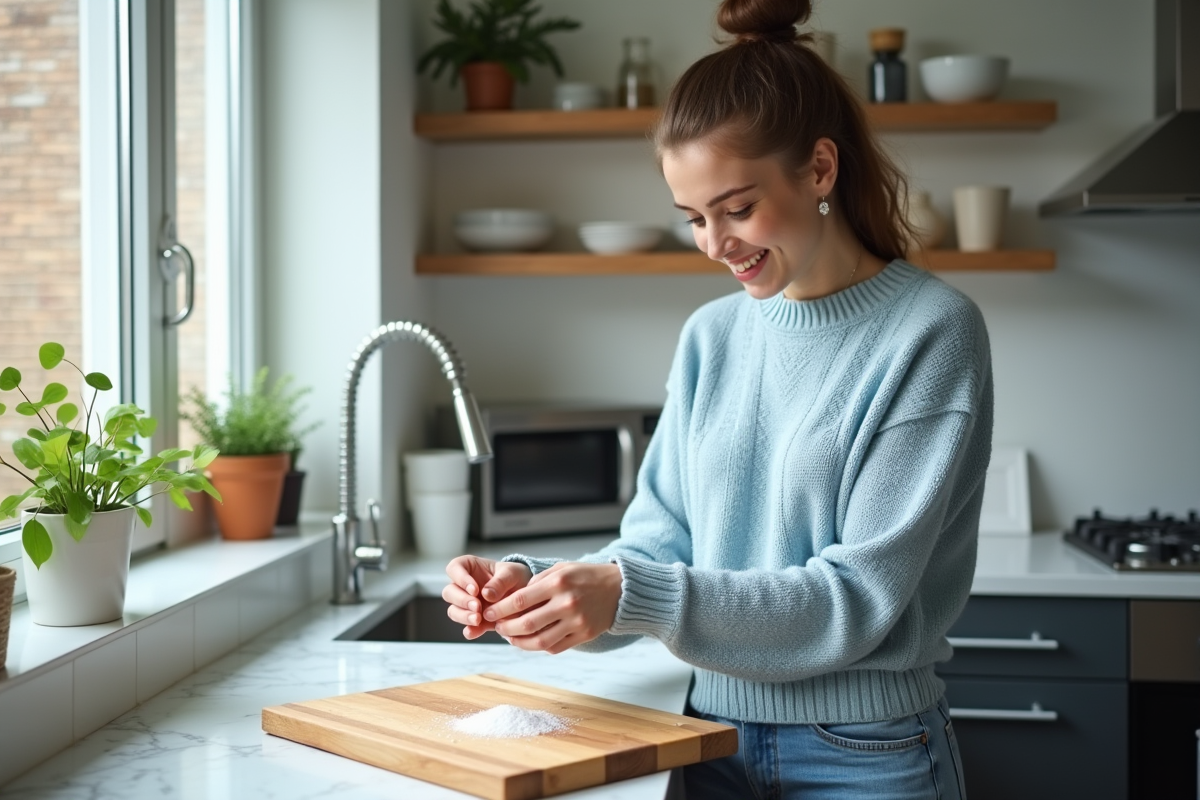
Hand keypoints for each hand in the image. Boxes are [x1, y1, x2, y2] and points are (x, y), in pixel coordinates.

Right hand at [443, 555, 531, 639]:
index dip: (460, 578)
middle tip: (477, 606)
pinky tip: (475, 631)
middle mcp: (464, 587)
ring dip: (463, 616)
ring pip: (453, 611)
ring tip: (478, 619)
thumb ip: (500, 581)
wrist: (527, 596)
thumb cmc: (515, 577)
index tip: (475, 589)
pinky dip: (470, 630)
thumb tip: (486, 594)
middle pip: (449, 592)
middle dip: (461, 600)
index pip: (454, 568)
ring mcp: (468, 605)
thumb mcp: (512, 573)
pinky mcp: (475, 621)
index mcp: (470, 568)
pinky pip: (466, 627)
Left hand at [483, 562, 621, 653]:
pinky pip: (555, 647)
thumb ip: (537, 582)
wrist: (620, 589)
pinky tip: (530, 641)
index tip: (489, 613)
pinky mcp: (584, 635)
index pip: (520, 600)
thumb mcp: (561, 569)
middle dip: (505, 628)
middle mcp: (567, 603)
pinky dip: (538, 646)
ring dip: (519, 642)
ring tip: (510, 638)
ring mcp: (576, 621)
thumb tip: (512, 600)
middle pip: (526, 624)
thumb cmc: (586, 576)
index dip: (499, 610)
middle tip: (497, 627)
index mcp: (558, 583)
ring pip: (539, 641)